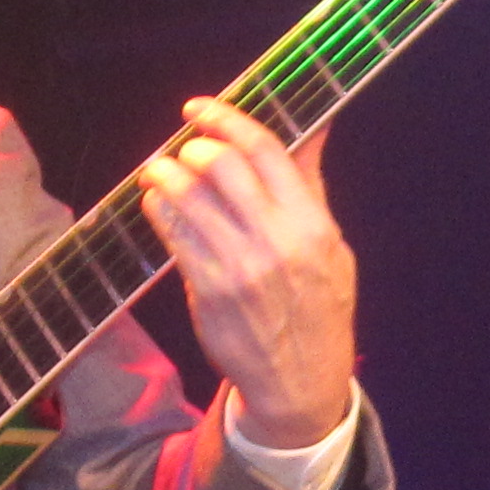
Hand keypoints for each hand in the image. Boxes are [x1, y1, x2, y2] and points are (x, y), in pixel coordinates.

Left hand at [138, 95, 357, 448]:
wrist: (301, 382)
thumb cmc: (318, 307)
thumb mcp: (331, 245)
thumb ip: (311, 184)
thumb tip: (314, 127)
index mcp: (312, 224)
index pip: (265, 150)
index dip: (227, 118)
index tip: (201, 108)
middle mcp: (276, 241)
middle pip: (221, 165)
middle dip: (194, 147)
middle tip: (186, 148)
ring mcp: (239, 267)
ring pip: (188, 196)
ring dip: (165, 172)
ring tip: (160, 169)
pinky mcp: (208, 290)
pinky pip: (173, 234)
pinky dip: (158, 208)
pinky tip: (157, 200)